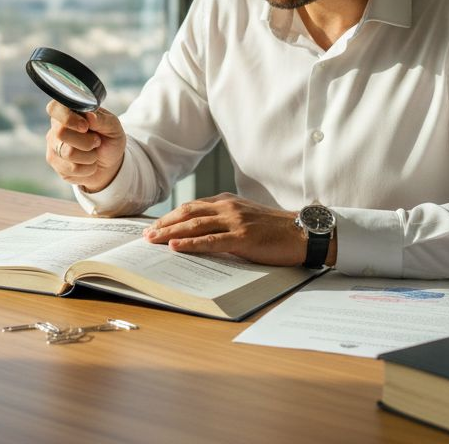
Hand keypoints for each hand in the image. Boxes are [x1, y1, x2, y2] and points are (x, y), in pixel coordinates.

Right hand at [45, 100, 126, 191]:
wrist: (109, 163)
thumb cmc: (109, 140)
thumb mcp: (113, 127)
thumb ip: (102, 120)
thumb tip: (89, 115)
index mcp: (68, 112)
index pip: (54, 108)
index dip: (68, 118)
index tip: (85, 127)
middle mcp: (56, 128)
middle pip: (61, 133)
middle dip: (86, 141)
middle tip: (97, 142)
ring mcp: (53, 147)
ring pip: (68, 153)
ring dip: (90, 156)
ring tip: (94, 153)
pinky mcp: (56, 165)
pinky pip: (72, 169)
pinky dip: (88, 168)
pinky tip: (89, 164)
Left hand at [144, 193, 312, 266]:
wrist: (302, 233)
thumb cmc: (275, 230)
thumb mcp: (246, 218)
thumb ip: (224, 221)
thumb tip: (200, 234)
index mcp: (227, 202)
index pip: (191, 207)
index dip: (170, 216)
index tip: (155, 225)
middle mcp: (228, 207)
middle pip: (187, 213)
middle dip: (164, 223)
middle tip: (146, 234)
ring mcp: (235, 221)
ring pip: (195, 225)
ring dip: (170, 233)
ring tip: (153, 240)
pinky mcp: (242, 237)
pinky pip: (210, 240)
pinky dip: (190, 244)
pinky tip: (175, 247)